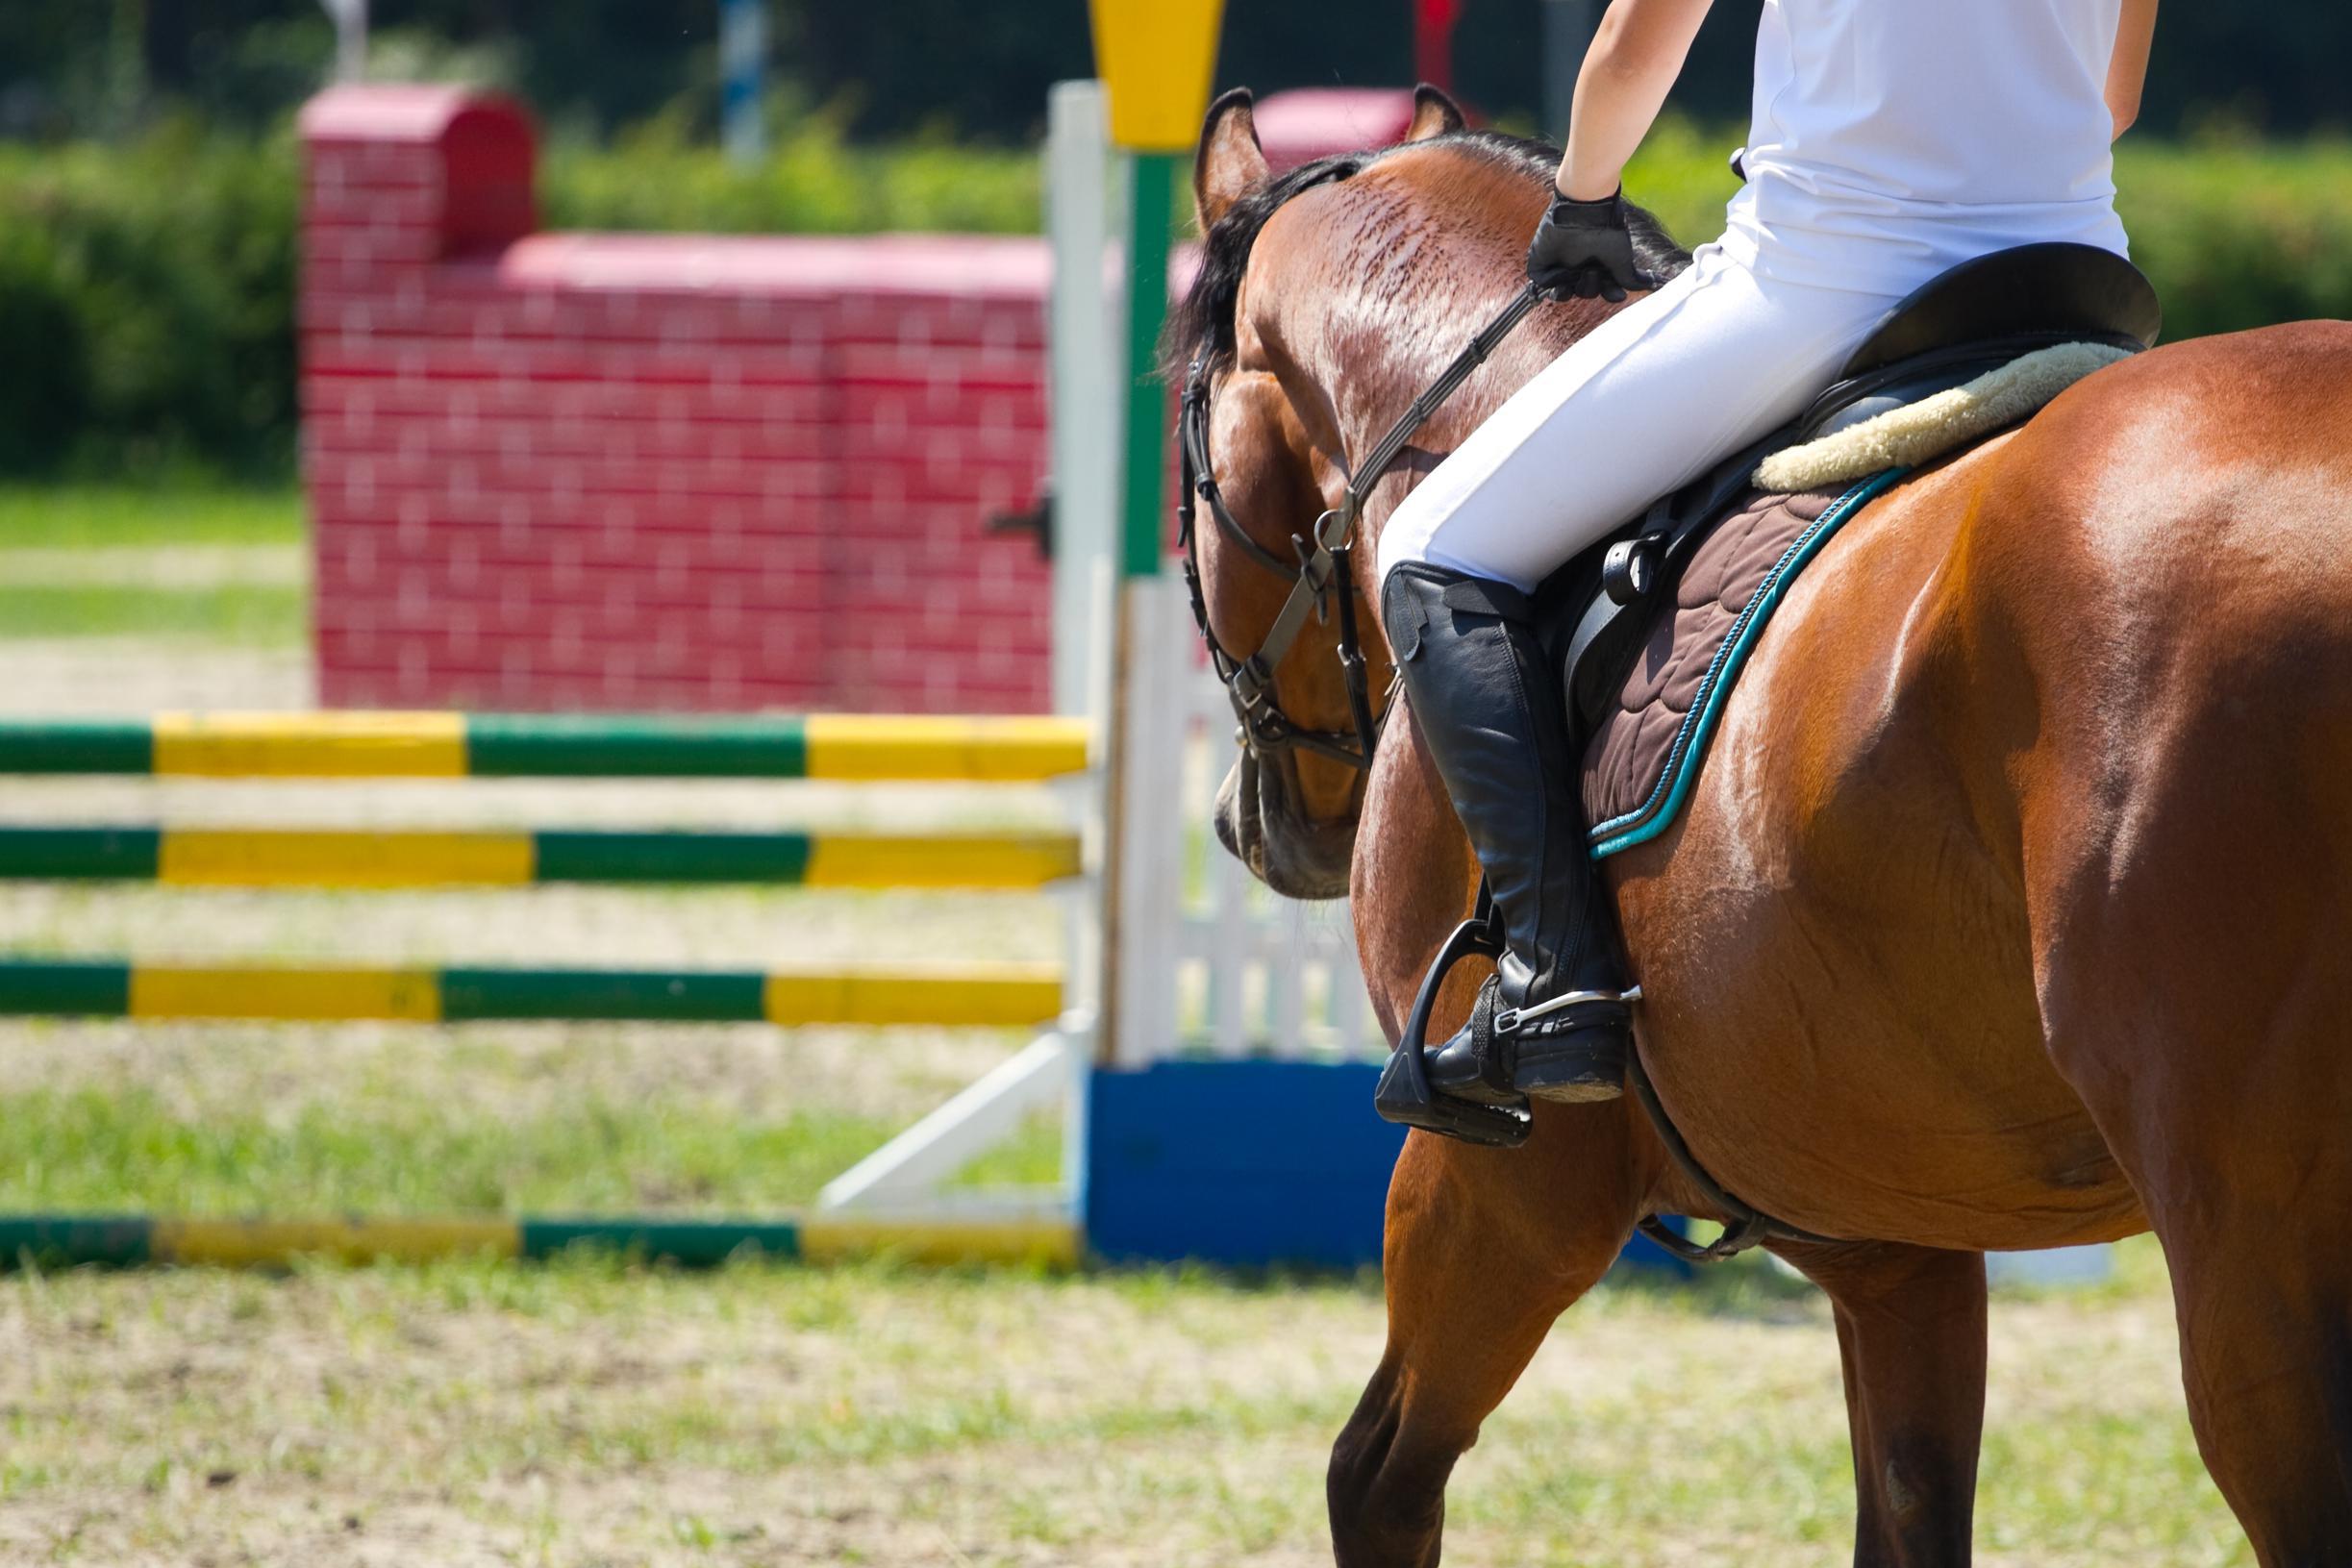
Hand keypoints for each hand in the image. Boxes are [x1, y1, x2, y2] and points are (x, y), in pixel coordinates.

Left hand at [1525, 190, 1654, 303]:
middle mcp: (1580, 265)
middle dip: (1590, 287)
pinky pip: (1540, 282)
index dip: (1610, 294)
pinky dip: (1549, 283)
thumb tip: (1654, 285)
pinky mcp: (1541, 260)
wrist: (1585, 206)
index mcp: (1599, 264)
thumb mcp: (1621, 258)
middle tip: (1593, 270)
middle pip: (1584, 292)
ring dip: (1569, 292)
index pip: (1604, 290)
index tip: (1616, 293)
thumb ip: (1631, 277)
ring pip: (1562, 292)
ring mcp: (1559, 263)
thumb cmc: (1607, 229)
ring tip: (1575, 278)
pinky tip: (1560, 276)